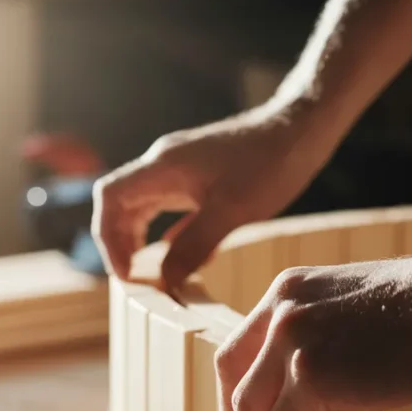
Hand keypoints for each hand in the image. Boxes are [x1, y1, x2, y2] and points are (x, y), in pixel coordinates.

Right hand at [91, 99, 333, 289]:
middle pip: (121, 204)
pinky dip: (169, 235)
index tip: (127, 272)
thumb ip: (193, 246)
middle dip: (122, 244)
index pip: (109, 198)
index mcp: (163, 167)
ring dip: (142, 240)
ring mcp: (183, 170)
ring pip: (145, 207)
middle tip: (138, 281)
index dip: (108, 238)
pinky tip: (184, 258)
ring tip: (155, 275)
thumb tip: (164, 280)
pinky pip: (171, 208)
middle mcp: (166, 165)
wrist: (303, 129)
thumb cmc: (270, 164)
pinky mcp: (202, 177)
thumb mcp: (232, 212)